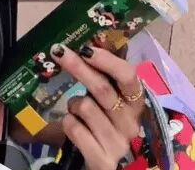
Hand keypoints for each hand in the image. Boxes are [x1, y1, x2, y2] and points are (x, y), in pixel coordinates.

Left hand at [50, 42, 144, 169]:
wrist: (104, 163)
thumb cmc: (104, 122)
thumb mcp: (109, 97)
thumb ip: (105, 73)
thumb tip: (94, 38)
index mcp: (136, 102)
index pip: (128, 76)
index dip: (107, 60)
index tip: (86, 48)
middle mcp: (131, 122)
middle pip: (102, 88)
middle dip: (78, 67)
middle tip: (58, 52)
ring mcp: (118, 143)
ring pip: (85, 107)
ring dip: (73, 104)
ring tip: (77, 110)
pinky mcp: (102, 160)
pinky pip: (74, 128)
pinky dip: (68, 123)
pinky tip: (74, 127)